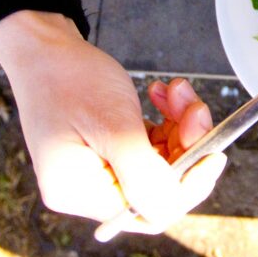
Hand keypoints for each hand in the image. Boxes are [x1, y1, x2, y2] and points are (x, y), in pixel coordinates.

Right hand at [0, 10, 226, 234]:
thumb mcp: (113, 125)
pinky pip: (150, 145)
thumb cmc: (69, 77)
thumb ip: (144, 174)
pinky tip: (161, 94)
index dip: (188, 186)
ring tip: (176, 90)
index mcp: (79, 191)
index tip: (214, 154)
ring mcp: (97, 169)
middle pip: (159, 186)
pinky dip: (164, 119)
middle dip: (185, 145)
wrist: (43, 45)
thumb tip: (170, 209)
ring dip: (178, 126)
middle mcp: (87, 188)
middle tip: (194, 108)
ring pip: (160, 162)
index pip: (149, 211)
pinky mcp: (107, 149)